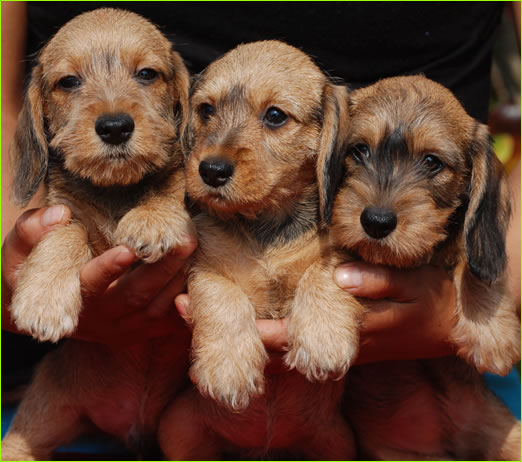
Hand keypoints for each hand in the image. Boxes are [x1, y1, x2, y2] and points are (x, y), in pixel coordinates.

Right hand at [2, 205, 195, 345]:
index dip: (108, 269)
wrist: (52, 311)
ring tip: (195, 246)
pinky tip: (203, 276)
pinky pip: (174, 320)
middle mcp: (103, 317)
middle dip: (163, 268)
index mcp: (74, 297)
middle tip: (184, 240)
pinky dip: (190, 303)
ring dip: (179, 277)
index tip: (127, 250)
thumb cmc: (39, 272)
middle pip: (137, 294)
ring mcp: (129, 327)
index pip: (90, 285)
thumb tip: (57, 214)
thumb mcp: (21, 254)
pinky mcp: (148, 329)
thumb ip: (32, 233)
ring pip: (159, 305)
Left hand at [175, 263, 455, 368]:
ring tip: (189, 307)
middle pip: (266, 343)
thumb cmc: (429, 304)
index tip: (212, 312)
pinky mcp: (326, 336)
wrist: (445, 330)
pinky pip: (286, 339)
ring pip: (270, 344)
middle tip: (180, 308)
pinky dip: (256, 328)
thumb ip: (377, 282)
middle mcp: (325, 342)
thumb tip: (337, 275)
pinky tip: (231, 312)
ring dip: (232, 330)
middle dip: (225, 331)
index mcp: (342, 330)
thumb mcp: (411, 289)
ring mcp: (324, 341)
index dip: (248, 330)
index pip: (286, 336)